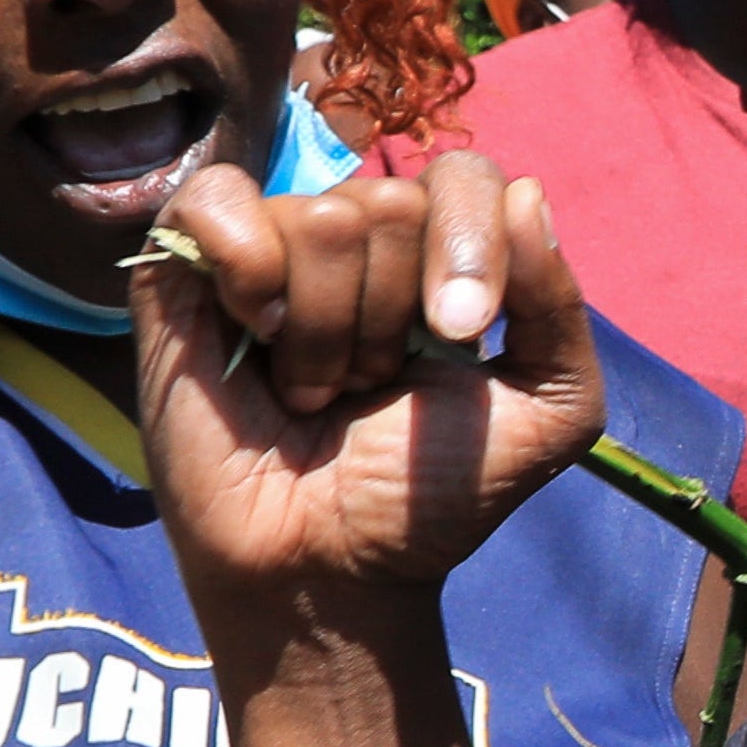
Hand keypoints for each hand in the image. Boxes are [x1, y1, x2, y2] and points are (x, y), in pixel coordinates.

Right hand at [133, 153, 604, 646]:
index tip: (460, 335)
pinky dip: (244, 264)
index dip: (469, 245)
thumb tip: (526, 192)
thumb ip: (559, 305)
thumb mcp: (549, 413)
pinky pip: (216, 200)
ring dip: (326, 329)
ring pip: (318, 217)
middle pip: (391, 203)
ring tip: (314, 390)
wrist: (331, 568)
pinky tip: (254, 331)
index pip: (467, 178)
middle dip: (392, 316)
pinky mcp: (187, 270)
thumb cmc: (430, 496)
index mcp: (440, 257)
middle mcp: (358, 241)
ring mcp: (270, 250)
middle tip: (369, 389)